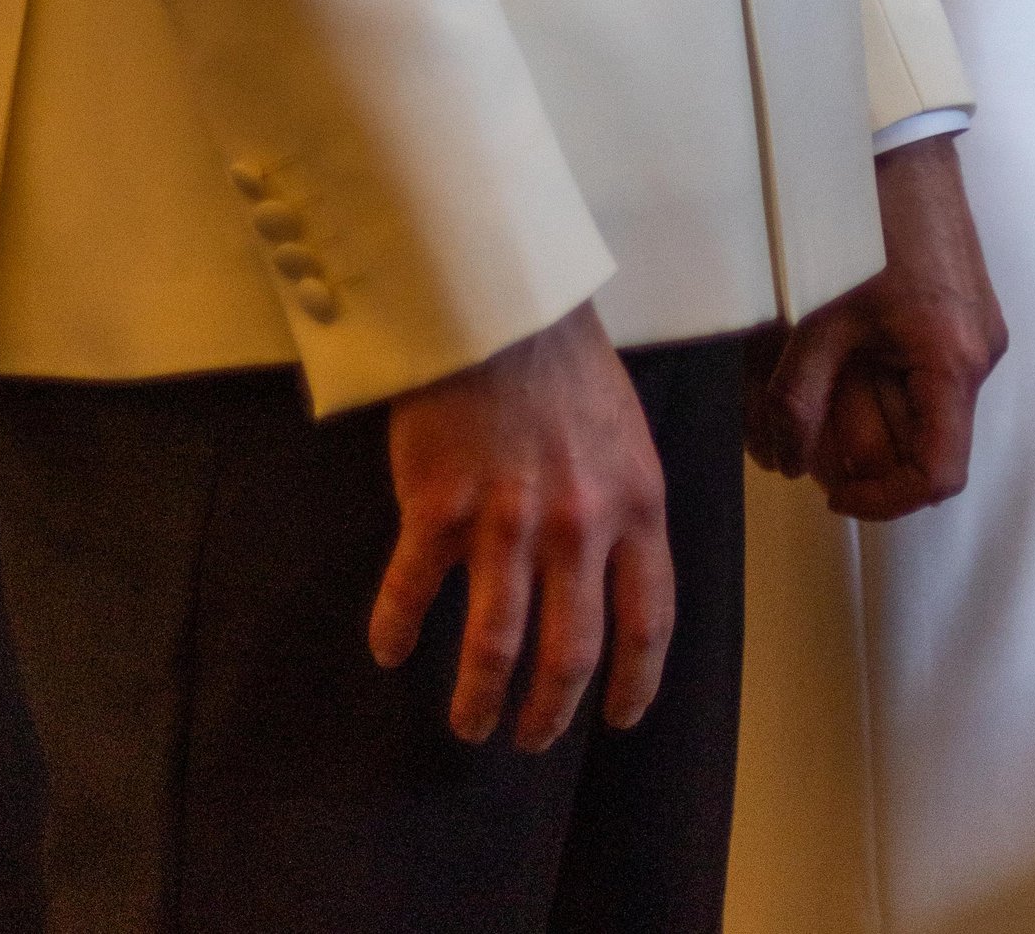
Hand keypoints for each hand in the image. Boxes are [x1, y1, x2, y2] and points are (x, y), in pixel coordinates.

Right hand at [374, 300, 671, 751]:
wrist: (496, 296)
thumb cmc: (563, 357)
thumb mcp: (625, 433)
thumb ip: (623, 505)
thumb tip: (614, 575)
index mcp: (635, 504)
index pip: (647, 622)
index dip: (633, 684)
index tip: (618, 718)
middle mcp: (578, 526)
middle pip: (569, 654)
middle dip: (549, 712)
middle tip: (530, 738)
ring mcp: (507, 520)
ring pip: (495, 645)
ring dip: (479, 697)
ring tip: (470, 722)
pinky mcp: (438, 505)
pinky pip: (414, 592)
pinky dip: (397, 629)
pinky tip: (388, 649)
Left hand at [743, 137, 1006, 520]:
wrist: (901, 146)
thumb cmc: (864, 225)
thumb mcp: (821, 317)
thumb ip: (797, 397)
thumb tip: (783, 464)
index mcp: (954, 362)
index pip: (938, 474)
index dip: (885, 499)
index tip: (834, 493)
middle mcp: (978, 355)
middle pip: (931, 442)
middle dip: (870, 455)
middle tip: (813, 439)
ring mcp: (976, 332)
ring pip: (928, 408)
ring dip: (876, 415)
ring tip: (821, 393)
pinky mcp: (964, 311)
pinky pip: (931, 373)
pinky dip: (888, 381)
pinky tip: (845, 357)